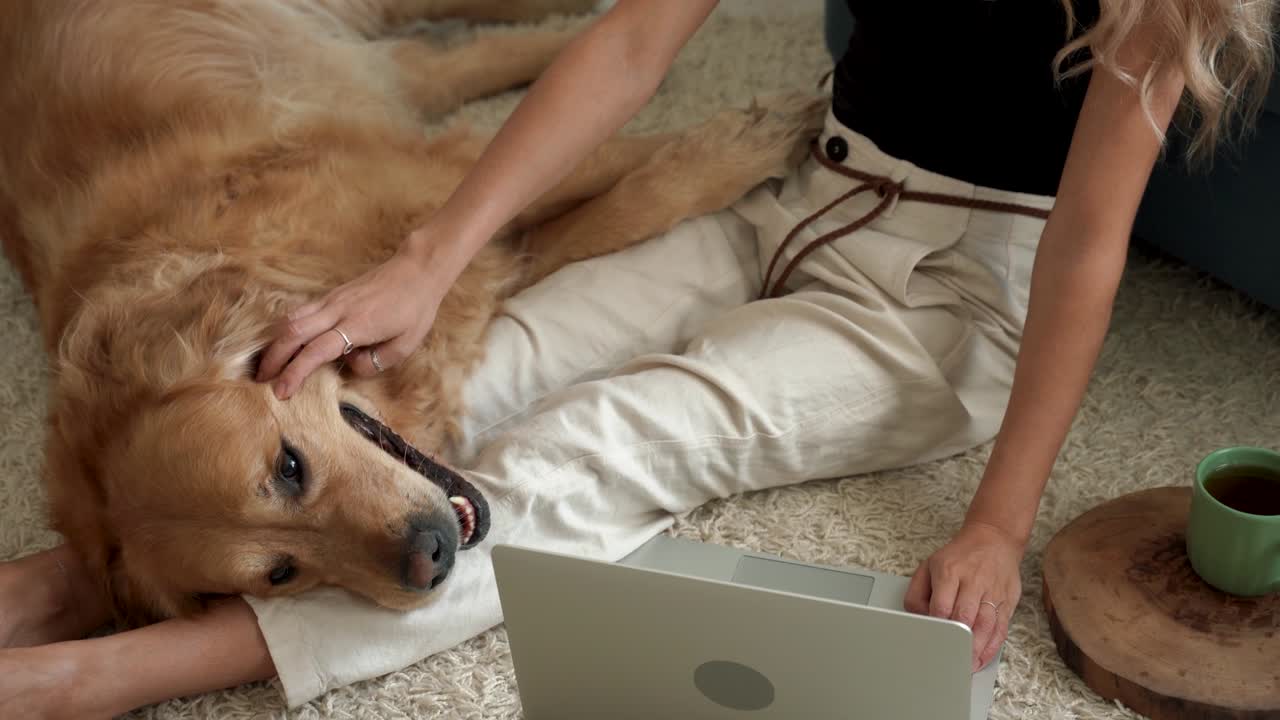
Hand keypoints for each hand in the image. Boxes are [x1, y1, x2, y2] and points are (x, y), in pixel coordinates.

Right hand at [256, 233, 449, 398]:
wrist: (417, 270)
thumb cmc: (415, 309)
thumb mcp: (406, 344)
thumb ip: (376, 362)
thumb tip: (349, 366)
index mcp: (357, 325)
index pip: (317, 351)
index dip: (296, 373)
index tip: (281, 392)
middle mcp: (338, 310)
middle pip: (293, 333)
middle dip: (273, 359)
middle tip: (261, 381)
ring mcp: (332, 300)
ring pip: (291, 319)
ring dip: (275, 343)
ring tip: (267, 365)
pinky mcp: (331, 295)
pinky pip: (300, 311)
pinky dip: (286, 329)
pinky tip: (284, 343)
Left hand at [902, 521, 1023, 671]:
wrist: (994, 539)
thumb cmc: (958, 556)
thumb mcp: (929, 565)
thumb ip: (917, 592)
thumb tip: (918, 618)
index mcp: (950, 571)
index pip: (942, 605)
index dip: (937, 626)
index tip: (931, 642)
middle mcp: (973, 581)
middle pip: (965, 616)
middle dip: (957, 642)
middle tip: (947, 661)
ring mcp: (993, 591)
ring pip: (986, 624)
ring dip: (976, 649)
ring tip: (966, 666)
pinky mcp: (1008, 600)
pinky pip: (1001, 627)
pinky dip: (992, 647)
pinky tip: (982, 659)